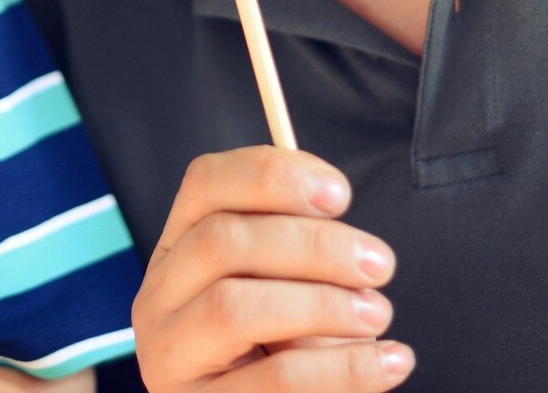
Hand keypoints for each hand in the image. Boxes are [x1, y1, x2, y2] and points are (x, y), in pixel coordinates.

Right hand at [132, 146, 410, 391]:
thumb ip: (297, 257)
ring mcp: (168, 357)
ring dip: (322, 305)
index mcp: (178, 250)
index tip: (340, 194)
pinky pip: (274, 381)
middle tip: (379, 264)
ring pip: (233, 307)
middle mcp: (158, 297)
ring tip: (379, 314)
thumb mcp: (285, 291)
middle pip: (222, 241)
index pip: (205, 183)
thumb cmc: (282, 350)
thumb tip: (341, 228)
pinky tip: (389, 363)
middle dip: (314, 245)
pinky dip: (344, 369)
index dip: (271, 175)